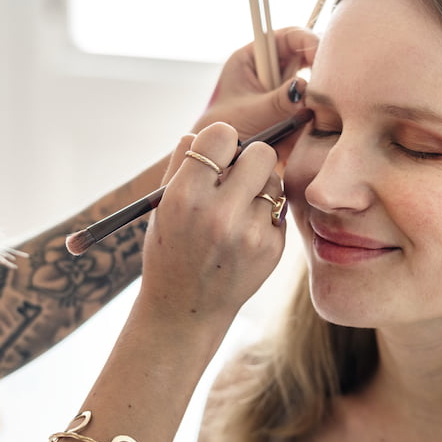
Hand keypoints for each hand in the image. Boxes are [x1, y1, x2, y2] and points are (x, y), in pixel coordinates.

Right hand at [138, 122, 285, 325]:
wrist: (185, 308)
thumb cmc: (171, 248)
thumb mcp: (162, 205)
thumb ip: (182, 162)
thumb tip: (206, 133)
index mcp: (185, 196)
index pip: (222, 135)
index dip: (222, 141)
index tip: (218, 154)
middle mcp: (219, 214)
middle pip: (261, 153)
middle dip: (250, 159)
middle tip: (237, 176)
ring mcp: (250, 233)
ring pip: (274, 180)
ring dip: (260, 187)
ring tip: (238, 208)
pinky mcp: (272, 249)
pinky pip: (279, 209)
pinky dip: (265, 215)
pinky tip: (245, 233)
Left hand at [193, 27, 317, 160]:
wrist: (220, 162)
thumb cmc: (224, 132)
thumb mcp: (252, 113)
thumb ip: (278, 100)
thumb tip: (304, 87)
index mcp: (253, 58)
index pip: (288, 38)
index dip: (308, 42)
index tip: (323, 57)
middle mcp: (270, 71)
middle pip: (307, 59)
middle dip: (318, 74)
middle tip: (326, 90)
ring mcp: (283, 92)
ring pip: (312, 87)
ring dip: (315, 101)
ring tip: (306, 119)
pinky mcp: (294, 113)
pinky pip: (312, 110)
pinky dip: (313, 120)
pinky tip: (303, 133)